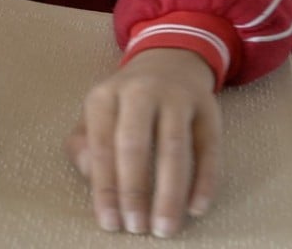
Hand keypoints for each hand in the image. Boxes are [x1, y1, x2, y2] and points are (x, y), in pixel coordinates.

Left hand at [64, 48, 220, 238]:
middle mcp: (140, 92)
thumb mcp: (97, 114)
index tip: (110, 221)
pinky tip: (196, 207)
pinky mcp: (208, 109)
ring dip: (170, 192)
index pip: (101, 145)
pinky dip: (205, 181)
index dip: (104, 186)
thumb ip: (83, 145)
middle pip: (135, 143)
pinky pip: (208, 148)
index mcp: (105, 96)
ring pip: (174, 148)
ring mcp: (177, 98)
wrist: (169, 63)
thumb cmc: (125, 103)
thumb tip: (91, 176)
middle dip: (134, 189)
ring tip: (165, 226)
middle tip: (137, 226)